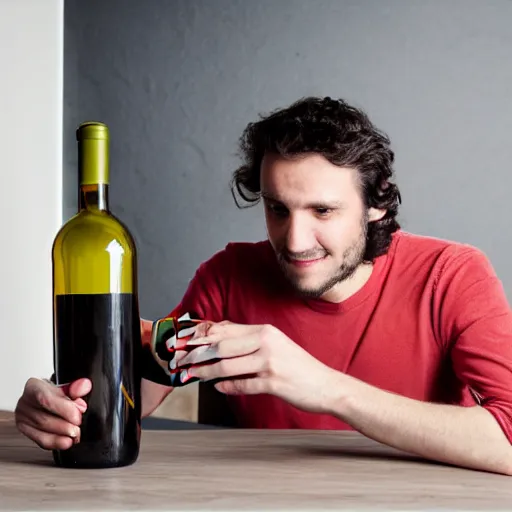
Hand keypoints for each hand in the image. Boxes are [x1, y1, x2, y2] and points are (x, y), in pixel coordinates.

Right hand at [15, 377, 91, 449]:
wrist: (47, 397)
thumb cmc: (57, 392)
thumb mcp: (68, 386)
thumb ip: (77, 387)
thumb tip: (84, 387)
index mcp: (34, 387)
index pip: (46, 399)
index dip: (64, 409)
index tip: (79, 413)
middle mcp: (25, 403)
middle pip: (44, 418)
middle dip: (66, 425)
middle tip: (79, 426)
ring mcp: (23, 418)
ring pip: (42, 431)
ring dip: (62, 435)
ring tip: (76, 434)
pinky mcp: (26, 431)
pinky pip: (41, 441)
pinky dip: (56, 442)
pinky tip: (67, 441)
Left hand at [175, 321, 337, 413]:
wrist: (326, 384)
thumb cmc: (298, 365)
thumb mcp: (275, 344)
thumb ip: (249, 339)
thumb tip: (218, 336)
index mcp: (265, 331)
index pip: (225, 330)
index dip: (201, 336)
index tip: (183, 341)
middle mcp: (266, 342)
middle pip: (221, 346)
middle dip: (196, 354)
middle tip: (179, 360)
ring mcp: (270, 362)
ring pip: (227, 365)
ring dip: (205, 372)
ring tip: (192, 375)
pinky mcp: (273, 382)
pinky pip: (243, 384)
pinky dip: (227, 386)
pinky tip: (217, 387)